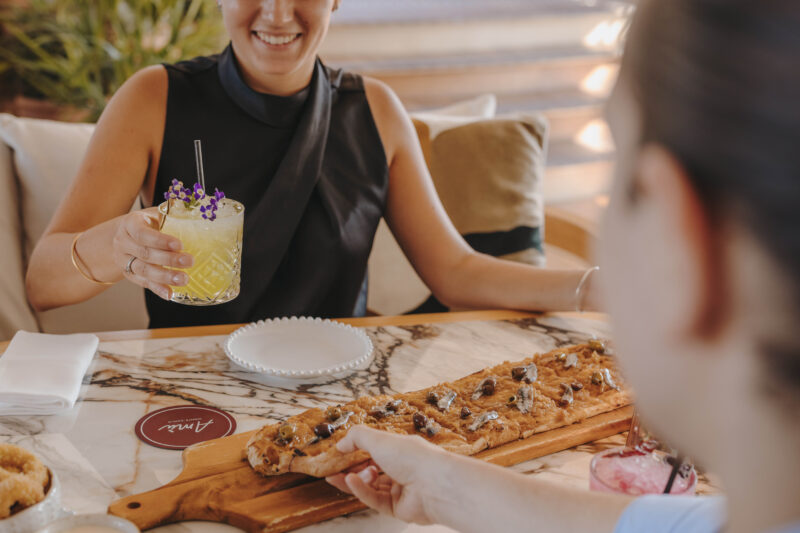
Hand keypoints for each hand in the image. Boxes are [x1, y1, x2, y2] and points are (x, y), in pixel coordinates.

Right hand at [112, 207, 192, 299]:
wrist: (126, 235)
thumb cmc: (149, 222)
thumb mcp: (156, 213)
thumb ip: (173, 213)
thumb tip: (201, 211)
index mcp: (130, 223)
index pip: (143, 233)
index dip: (161, 240)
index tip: (180, 245)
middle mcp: (123, 242)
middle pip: (145, 254)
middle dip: (168, 260)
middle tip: (190, 261)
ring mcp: (124, 260)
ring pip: (143, 270)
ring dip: (165, 277)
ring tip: (184, 279)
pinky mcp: (130, 274)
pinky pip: (143, 283)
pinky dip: (157, 289)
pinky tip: (170, 294)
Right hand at [325, 426, 452, 524]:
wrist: (434, 485)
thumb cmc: (413, 457)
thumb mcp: (379, 439)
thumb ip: (357, 438)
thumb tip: (341, 443)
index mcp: (400, 450)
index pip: (374, 450)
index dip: (355, 451)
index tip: (338, 453)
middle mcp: (401, 469)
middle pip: (370, 470)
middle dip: (349, 469)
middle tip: (331, 469)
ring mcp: (400, 489)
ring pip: (370, 487)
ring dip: (354, 481)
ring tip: (338, 476)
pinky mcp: (398, 508)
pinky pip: (374, 500)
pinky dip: (361, 491)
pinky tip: (350, 482)